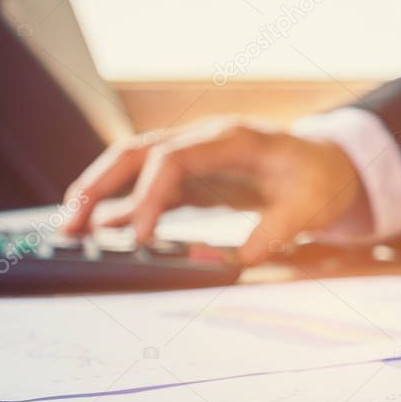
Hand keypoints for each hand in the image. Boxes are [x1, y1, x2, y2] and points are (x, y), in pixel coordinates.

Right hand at [60, 117, 366, 263]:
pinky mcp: (195, 177)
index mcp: (233, 139)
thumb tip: (233, 262)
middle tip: (70, 221)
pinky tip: (100, 228)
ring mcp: (196, 156)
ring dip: (101, 194)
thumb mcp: (309, 208)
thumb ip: (272, 233)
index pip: (174, 159)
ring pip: (135, 167)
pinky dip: (124, 205)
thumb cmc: (321, 180)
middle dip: (99, 184)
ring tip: (69, 227)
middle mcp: (205, 140)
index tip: (137, 237)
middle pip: (138, 153)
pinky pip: (151, 188)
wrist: (332, 165)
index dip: (149, 196)